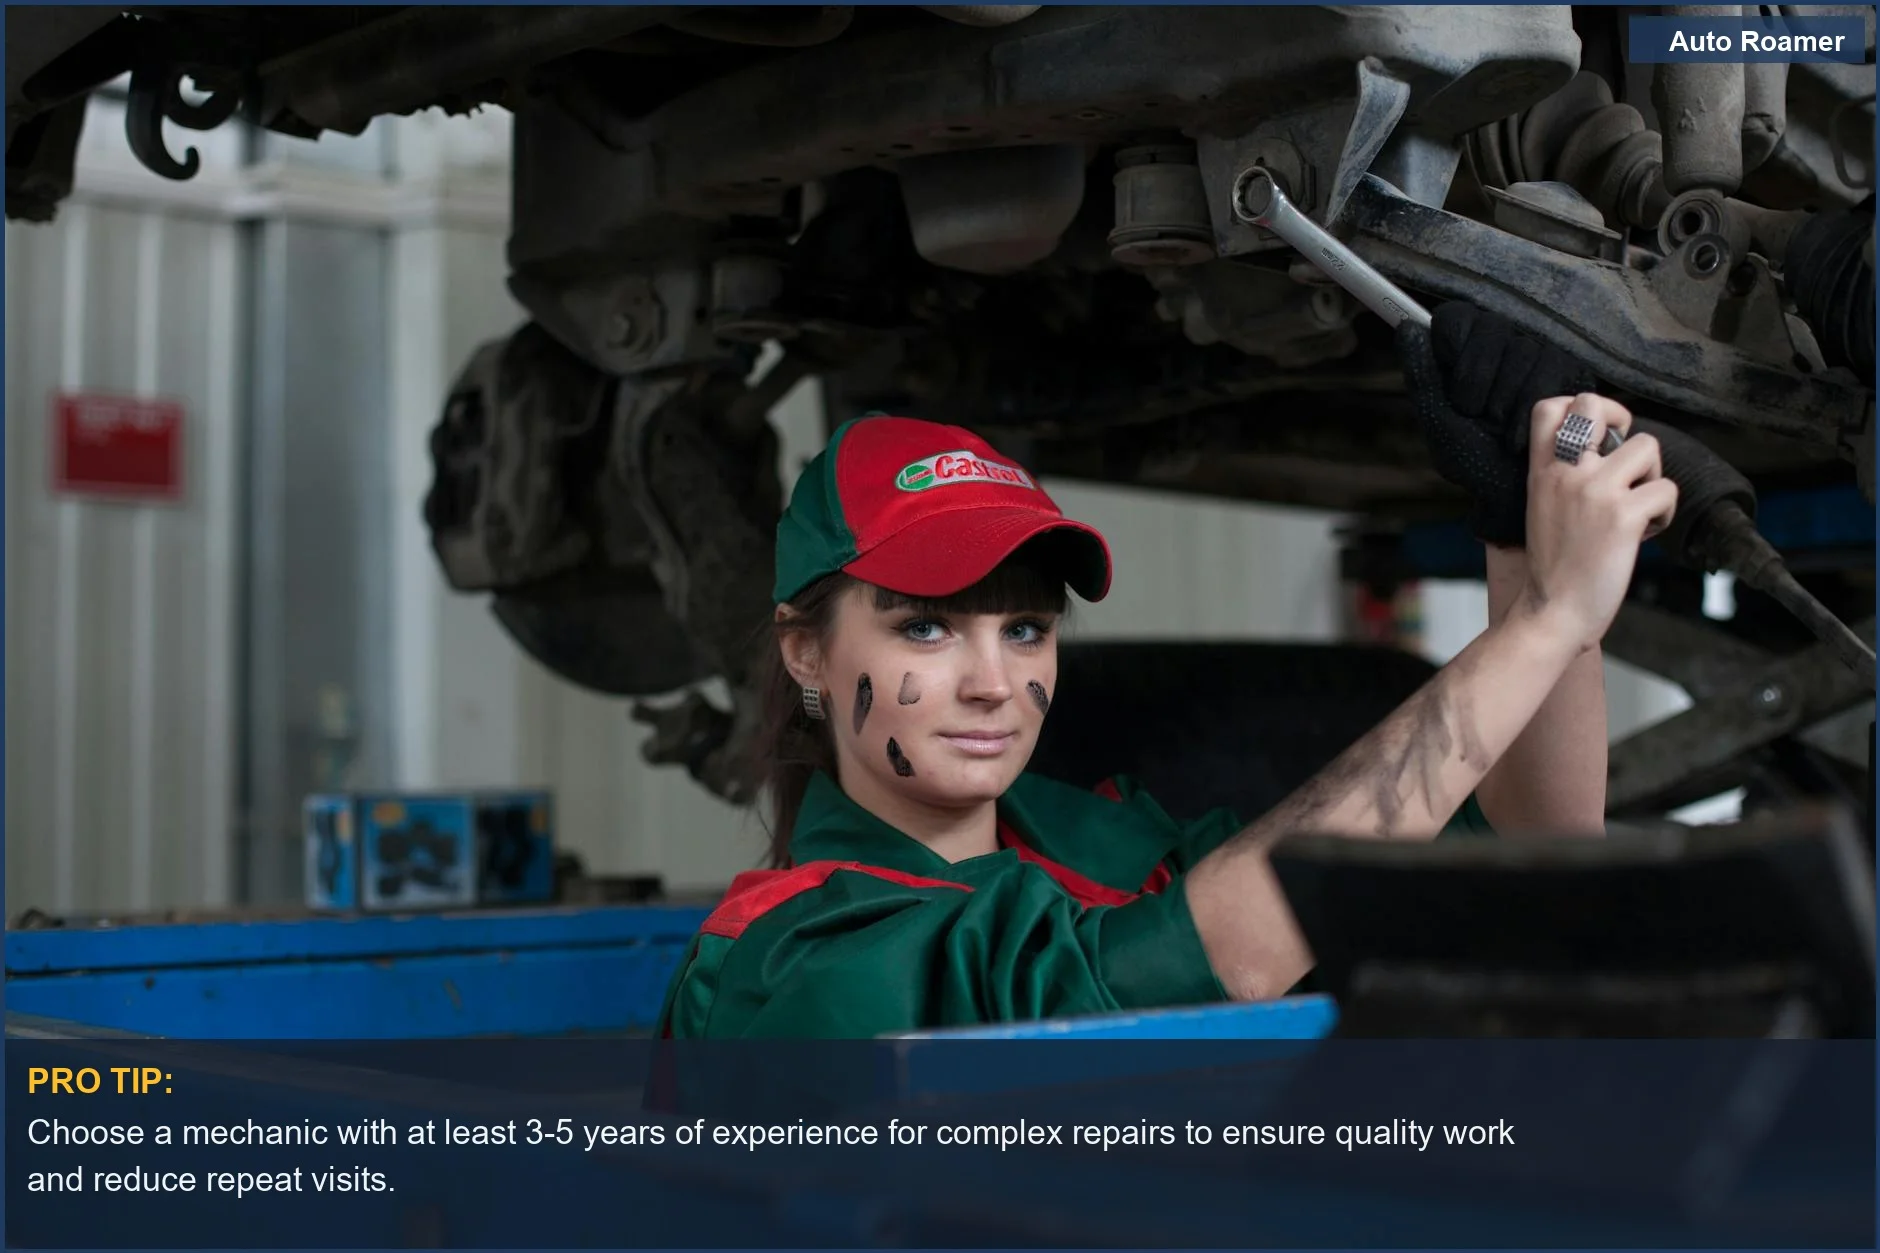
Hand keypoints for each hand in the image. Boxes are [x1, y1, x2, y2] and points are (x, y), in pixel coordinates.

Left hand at [1396, 303, 1596, 547]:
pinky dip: (1529, 406)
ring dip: (1504, 399)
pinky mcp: (1569, 370)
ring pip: (1522, 348)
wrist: (1513, 493)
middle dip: (1479, 381)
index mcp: (1464, 354)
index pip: (1456, 318)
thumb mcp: (1439, 420)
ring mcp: (1536, 354)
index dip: (1454, 352)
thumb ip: (1422, 375)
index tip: (1454, 390)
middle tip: (1477, 415)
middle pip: (1491, 329)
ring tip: (1500, 427)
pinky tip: (1520, 433)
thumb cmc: (1474, 460)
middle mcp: (1501, 346)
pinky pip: (1551, 366)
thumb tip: (1408, 328)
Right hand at [1517, 395, 1678, 652]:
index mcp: (1541, 471)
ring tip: (1637, 508)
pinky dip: (1664, 514)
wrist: (1553, 612)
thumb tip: (1607, 450)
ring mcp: (1595, 491)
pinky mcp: (1624, 516)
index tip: (1599, 433)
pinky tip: (1644, 535)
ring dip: (1652, 476)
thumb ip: (1564, 475)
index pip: (1550, 407)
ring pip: (1648, 446)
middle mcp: (1567, 472)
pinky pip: (1666, 490)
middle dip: (1622, 422)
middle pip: (1595, 404)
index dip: (1583, 406)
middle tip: (1627, 460)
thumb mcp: (1543, 507)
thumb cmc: (1554, 566)